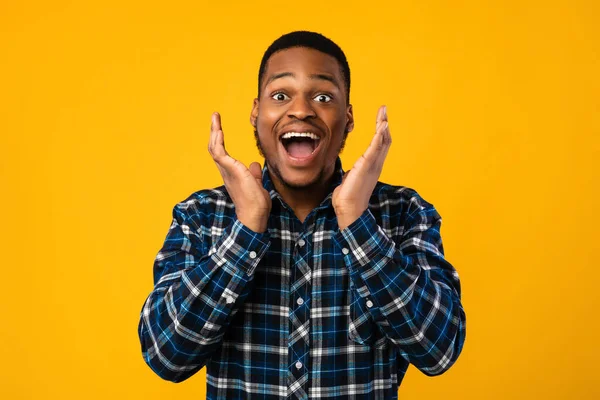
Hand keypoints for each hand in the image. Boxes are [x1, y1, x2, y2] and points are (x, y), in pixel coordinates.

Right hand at [208, 112, 271, 232]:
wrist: (255, 215)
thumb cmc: (256, 204)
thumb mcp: (257, 184)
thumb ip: (254, 174)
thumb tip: (254, 165)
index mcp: (231, 173)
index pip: (222, 153)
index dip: (219, 140)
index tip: (219, 128)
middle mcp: (225, 171)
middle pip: (214, 147)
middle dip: (214, 131)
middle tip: (215, 117)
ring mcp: (227, 171)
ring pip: (214, 148)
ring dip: (214, 132)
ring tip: (215, 118)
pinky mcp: (231, 170)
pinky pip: (219, 153)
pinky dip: (218, 141)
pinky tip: (220, 131)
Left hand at [333, 105, 390, 229]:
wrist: (349, 210)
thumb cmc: (348, 198)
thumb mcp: (351, 180)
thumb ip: (354, 173)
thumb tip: (350, 173)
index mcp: (372, 167)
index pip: (380, 145)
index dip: (381, 131)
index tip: (381, 119)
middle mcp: (376, 164)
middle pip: (384, 140)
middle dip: (384, 124)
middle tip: (384, 110)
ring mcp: (373, 165)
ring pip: (382, 142)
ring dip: (383, 127)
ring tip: (383, 115)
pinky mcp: (366, 165)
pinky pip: (375, 148)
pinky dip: (379, 136)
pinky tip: (382, 127)